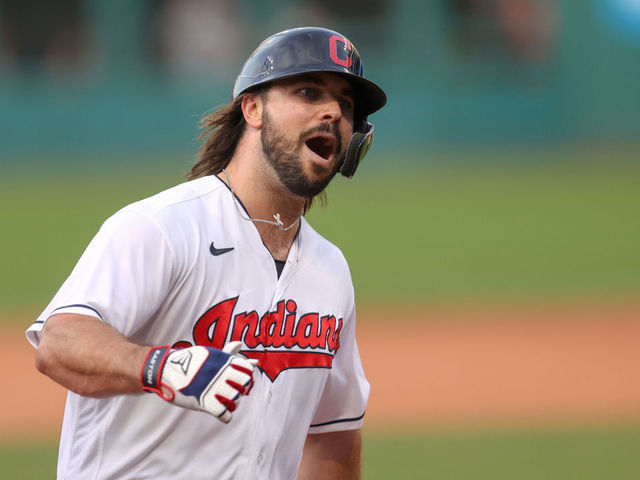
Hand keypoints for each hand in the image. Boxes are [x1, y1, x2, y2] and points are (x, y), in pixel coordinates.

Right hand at [141, 341, 257, 422]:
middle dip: (241, 390)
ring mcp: (213, 387)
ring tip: (227, 403)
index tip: (239, 380)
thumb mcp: (209, 353)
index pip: (247, 369)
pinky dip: (226, 416)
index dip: (246, 376)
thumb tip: (243, 346)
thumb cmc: (188, 361)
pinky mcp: (204, 401)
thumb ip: (228, 353)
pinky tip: (223, 415)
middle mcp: (220, 372)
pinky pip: (224, 413)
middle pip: (244, 385)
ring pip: (235, 399)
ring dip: (233, 403)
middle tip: (233, 392)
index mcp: (222, 359)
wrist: (164, 369)